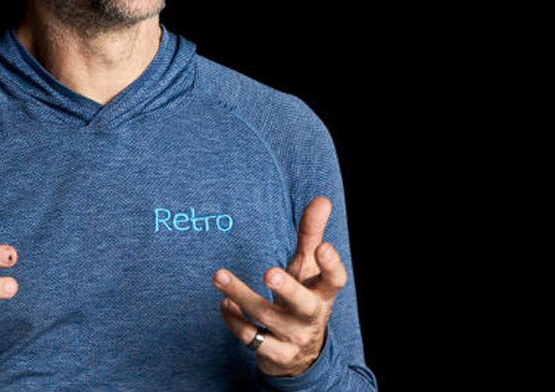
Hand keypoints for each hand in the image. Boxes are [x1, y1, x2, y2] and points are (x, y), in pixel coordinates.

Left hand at [213, 196, 346, 376]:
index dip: (331, 265)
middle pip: (304, 305)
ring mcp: (292, 337)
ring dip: (241, 295)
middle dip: (287, 289)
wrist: (301, 354)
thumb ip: (311, 234)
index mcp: (322, 294)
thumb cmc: (304, 297)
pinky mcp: (273, 354)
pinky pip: (250, 338)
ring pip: (267, 317)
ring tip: (219, 275)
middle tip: (269, 272)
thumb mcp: (308, 268)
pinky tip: (224, 304)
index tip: (324, 246)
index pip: (335, 281)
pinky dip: (234, 320)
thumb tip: (322, 200)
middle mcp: (310, 316)